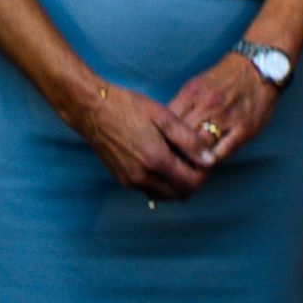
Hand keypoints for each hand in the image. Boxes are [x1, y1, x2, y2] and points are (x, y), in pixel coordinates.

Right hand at [63, 73, 210, 197]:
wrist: (93, 110)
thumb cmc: (130, 107)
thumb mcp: (164, 117)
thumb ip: (189, 141)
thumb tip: (209, 160)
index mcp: (155, 161)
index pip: (190, 183)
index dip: (203, 173)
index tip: (204, 156)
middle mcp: (142, 177)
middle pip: (179, 195)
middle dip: (192, 180)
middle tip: (194, 158)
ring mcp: (130, 181)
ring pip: (165, 195)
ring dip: (177, 183)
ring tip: (179, 157)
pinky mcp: (122, 180)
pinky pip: (150, 190)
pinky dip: (162, 182)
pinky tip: (162, 159)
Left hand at [166, 48, 284, 176]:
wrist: (257, 67)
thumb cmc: (224, 78)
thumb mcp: (196, 85)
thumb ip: (181, 105)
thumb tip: (163, 127)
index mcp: (192, 94)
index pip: (169, 123)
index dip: (162, 138)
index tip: (159, 148)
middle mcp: (207, 105)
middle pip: (182, 136)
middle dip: (174, 151)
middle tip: (169, 163)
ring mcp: (226, 117)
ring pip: (200, 146)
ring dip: (192, 158)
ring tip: (186, 167)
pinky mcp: (243, 128)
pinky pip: (222, 151)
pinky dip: (211, 159)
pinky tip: (206, 161)